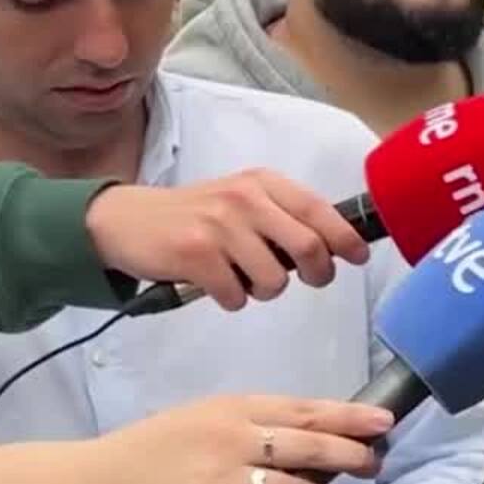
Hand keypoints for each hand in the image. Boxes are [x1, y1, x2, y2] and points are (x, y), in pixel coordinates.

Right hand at [84, 395, 392, 483]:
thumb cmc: (152, 450)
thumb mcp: (204, 417)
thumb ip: (254, 421)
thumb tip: (309, 430)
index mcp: (235, 408)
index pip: (307, 410)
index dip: (351, 417)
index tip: (384, 422)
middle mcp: (235, 438)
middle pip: (313, 447)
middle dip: (352, 456)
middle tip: (373, 463)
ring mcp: (224, 479)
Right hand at [86, 171, 370, 309]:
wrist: (125, 222)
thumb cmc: (194, 217)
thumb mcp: (241, 201)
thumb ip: (282, 217)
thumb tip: (334, 246)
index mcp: (262, 183)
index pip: (319, 210)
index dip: (345, 238)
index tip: (358, 257)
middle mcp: (244, 198)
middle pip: (308, 248)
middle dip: (317, 274)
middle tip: (309, 280)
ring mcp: (219, 225)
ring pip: (274, 280)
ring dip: (264, 290)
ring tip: (241, 277)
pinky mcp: (196, 254)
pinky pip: (237, 297)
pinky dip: (231, 300)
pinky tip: (213, 284)